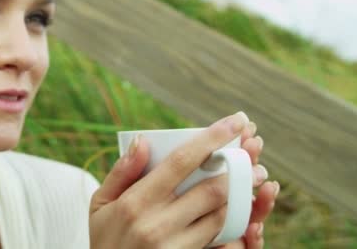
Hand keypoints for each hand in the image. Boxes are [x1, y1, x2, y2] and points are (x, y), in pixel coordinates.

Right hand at [89, 112, 273, 247]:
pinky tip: (244, 208)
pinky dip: (235, 222)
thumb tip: (143, 140)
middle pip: (211, 188)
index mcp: (136, 201)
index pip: (181, 161)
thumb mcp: (101, 204)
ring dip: (242, 193)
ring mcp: (175, 247)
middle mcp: (158, 224)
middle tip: (254, 150)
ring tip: (255, 176)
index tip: (235, 120)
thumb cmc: (105, 238)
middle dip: (239, 166)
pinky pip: (220, 240)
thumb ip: (122, 171)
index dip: (212, 137)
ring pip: (222, 215)